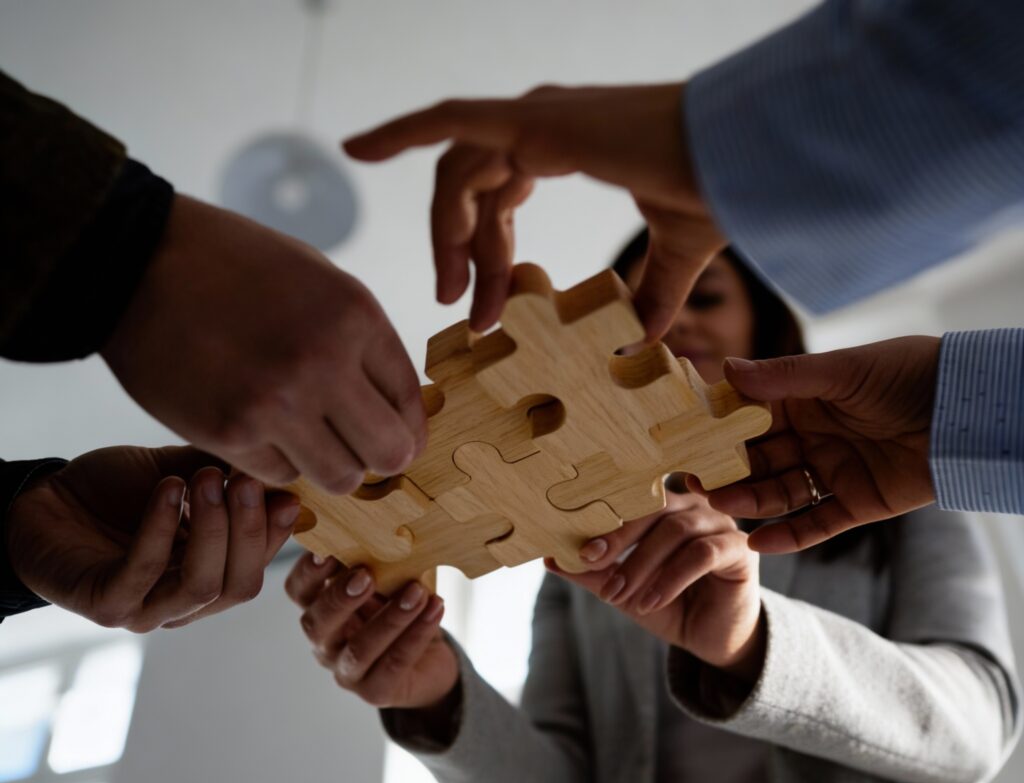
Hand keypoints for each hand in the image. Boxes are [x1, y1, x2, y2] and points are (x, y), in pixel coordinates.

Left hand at [6, 445, 298, 630]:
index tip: (287, 491)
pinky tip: (168, 489)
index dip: (276, 534)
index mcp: (208, 576)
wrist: (38, 502)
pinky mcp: (106, 605)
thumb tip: (276, 464)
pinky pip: (144, 572)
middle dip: (250, 532)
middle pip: (239, 586)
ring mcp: (146, 610)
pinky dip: (160, 528)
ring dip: (213, 530)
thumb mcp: (178, 473)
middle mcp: (182, 603)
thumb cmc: (111, 493)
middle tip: (246, 481)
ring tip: (207, 480)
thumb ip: (222, 473)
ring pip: (202, 586)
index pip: (258, 565)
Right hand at [101, 196, 426, 493]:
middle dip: (380, 458)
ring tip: (308, 437)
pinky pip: (281, 476)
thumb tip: (401, 409)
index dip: (407, 429)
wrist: (136, 260)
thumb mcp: (322, 281)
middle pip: (388, 455)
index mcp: (355, 317)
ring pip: (340, 479)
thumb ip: (365, 343)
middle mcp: (323, 364)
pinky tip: (258, 426)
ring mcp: (275, 404)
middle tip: (360, 449)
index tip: (395, 435)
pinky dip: (276, 460)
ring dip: (329, 465)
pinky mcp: (228, 433)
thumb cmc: (236, 266)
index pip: (411, 405)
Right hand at [285, 555, 455, 707]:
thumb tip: (390, 526)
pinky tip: (435, 609)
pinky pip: (395, 663)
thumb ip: (378, 561)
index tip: (328, 551)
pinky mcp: (376, 691)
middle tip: (367, 575)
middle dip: (340, 598)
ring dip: (391, 617)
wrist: (429, 662)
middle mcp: (325, 643)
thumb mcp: (387, 582)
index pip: (298, 591)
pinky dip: (417, 634)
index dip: (308, 573)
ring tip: (417, 592)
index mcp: (319, 609)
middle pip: (317, 623)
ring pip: (360, 648)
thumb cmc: (399, 611)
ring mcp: (347, 672)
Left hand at [344, 83, 724, 337]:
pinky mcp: (532, 122)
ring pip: (458, 177)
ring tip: (450, 294)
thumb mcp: (673, 257)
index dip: (491, 260)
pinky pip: (448, 124)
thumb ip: (650, 295)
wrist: (742, 161)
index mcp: (567, 147)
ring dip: (448, 238)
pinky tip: (356, 149)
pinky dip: (398, 131)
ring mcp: (534, 119)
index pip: (500, 202)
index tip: (489, 316)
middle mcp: (541, 127)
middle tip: (465, 313)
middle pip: (472, 195)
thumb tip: (641, 347)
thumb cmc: (717, 193)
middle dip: (465, 258)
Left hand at [548, 490, 763, 680]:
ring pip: (676, 531)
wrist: (709, 637)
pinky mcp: (740, 549)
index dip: (604, 520)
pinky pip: (702, 555)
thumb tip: (550, 558)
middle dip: (619, 538)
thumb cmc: (667, 603)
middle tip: (594, 567)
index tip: (581, 551)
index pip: (631, 499)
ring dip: (641, 565)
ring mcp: (720, 523)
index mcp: (664, 506)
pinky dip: (670, 579)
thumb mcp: (623, 588)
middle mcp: (694, 505)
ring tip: (618, 596)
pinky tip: (649, 602)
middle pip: (654, 506)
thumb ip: (592, 572)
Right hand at [693, 335, 939, 552]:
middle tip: (694, 481)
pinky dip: (790, 536)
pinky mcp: (860, 504)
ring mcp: (836, 472)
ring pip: (783, 492)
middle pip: (760, 459)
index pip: (752, 418)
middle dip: (728, 470)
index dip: (720, 430)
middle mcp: (816, 436)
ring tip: (721, 504)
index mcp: (808, 400)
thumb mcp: (842, 371)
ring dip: (751, 500)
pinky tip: (758, 541)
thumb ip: (784, 376)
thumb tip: (727, 370)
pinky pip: (818, 524)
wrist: (971, 411)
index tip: (686, 438)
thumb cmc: (908, 375)